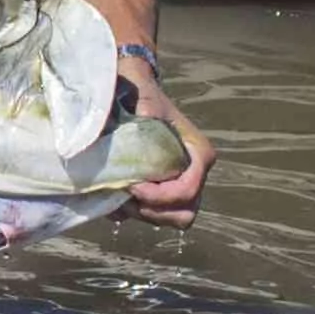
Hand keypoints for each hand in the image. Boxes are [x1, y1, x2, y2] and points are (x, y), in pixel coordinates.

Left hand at [119, 61, 215, 228]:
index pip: (187, 190)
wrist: (134, 94)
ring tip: (119, 197)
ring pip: (171, 218)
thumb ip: (147, 107)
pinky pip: (157, 215)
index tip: (131, 187)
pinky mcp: (166, 190)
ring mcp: (182, 184)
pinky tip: (115, 198)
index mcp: (198, 153)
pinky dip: (136, 212)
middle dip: (153, 211)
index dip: (159, 196)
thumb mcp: (144, 98)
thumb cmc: (142, 95)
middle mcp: (196, 173)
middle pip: (183, 213)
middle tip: (126, 198)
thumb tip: (146, 116)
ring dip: (144, 214)